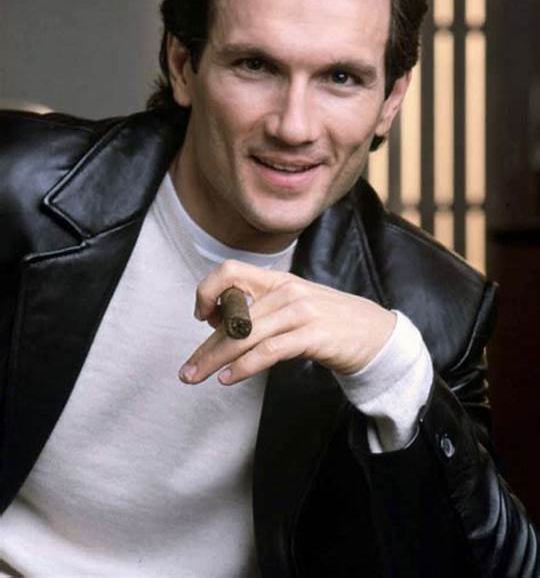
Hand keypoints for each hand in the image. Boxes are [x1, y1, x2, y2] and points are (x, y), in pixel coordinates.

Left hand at [179, 260, 395, 385]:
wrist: (375, 334)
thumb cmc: (329, 322)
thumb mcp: (294, 305)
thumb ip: (262, 309)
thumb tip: (221, 323)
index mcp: (278, 280)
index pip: (230, 271)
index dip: (208, 291)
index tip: (202, 318)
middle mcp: (286, 291)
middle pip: (233, 316)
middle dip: (206, 346)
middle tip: (187, 371)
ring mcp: (300, 312)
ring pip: (246, 335)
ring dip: (216, 359)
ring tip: (198, 377)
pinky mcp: (313, 336)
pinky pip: (269, 351)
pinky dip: (245, 366)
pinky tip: (229, 379)